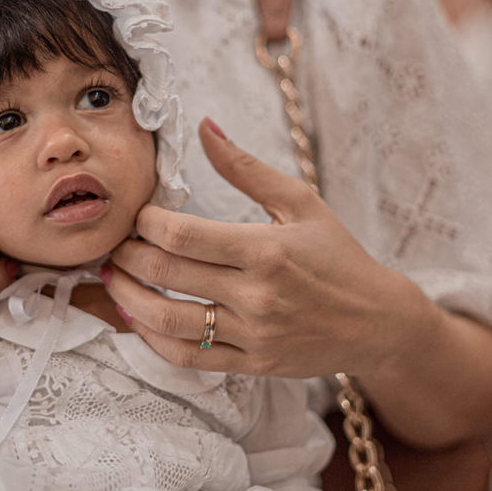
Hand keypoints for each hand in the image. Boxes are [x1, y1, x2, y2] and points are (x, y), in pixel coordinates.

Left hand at [103, 118, 420, 379]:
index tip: (138, 213)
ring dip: (128, 298)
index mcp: (265, 250)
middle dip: (128, 254)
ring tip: (114, 277)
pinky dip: (153, 339)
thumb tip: (203, 126)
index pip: (181, 235)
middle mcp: (256, 296)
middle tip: (116, 242)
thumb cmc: (337, 254)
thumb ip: (244, 167)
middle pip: (166, 274)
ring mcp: (252, 335)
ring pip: (168, 321)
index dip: (145, 222)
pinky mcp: (251, 364)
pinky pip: (187, 358)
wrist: (377, 321)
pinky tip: (139, 317)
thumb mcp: (299, 201)